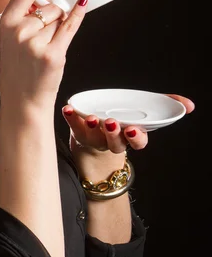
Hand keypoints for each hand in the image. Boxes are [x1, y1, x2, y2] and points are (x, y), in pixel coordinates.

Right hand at [0, 0, 86, 112]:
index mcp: (5, 23)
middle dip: (53, 17)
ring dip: (58, 30)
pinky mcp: (54, 54)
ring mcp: (36, 43)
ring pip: (59, 20)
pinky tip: (82, 6)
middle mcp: (19, 31)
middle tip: (43, 36)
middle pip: (49, 7)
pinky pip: (70, 26)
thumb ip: (23, 16)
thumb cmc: (17, 70)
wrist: (22, 101)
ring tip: (45, 48)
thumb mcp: (9, 39)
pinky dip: (78, 16)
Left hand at [62, 93, 194, 157]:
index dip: (136, 137)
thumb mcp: (144, 115)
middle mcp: (113, 141)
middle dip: (113, 133)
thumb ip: (165, 106)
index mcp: (130, 137)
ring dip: (91, 127)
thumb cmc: (122, 126)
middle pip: (115, 141)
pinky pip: (73, 128)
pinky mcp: (79, 135)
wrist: (95, 151)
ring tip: (90, 118)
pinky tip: (68, 109)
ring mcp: (95, 140)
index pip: (137, 141)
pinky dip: (71, 118)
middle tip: (110, 123)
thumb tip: (188, 105)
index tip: (132, 130)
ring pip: (94, 137)